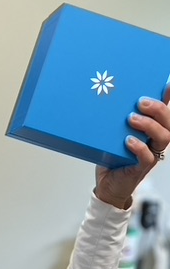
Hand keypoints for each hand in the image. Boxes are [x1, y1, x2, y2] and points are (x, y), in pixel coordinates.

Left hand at [95, 81, 169, 208]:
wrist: (107, 185)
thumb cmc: (111, 158)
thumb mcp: (113, 135)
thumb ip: (115, 121)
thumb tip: (105, 98)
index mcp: (151, 130)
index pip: (164, 111)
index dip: (168, 97)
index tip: (167, 83)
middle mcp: (155, 141)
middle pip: (168, 122)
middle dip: (157, 109)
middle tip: (140, 102)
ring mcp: (150, 154)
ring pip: (163, 137)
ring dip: (149, 125)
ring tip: (132, 119)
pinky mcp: (141, 168)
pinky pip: (147, 156)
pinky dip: (139, 147)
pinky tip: (128, 141)